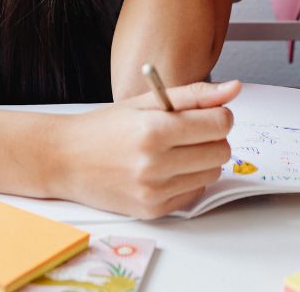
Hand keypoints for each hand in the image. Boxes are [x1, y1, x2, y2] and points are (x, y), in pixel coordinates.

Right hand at [53, 79, 239, 217]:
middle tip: (192, 131)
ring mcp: (154, 192)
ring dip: (203, 159)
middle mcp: (155, 164)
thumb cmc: (106, 126)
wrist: (65, 159)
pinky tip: (168, 168)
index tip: (210, 113)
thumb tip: (234, 89)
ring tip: (177, 149)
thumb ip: (195, 95)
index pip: (219, 124)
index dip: (221, 115)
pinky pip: (194, 194)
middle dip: (214, 137)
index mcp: (155, 129)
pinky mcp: (152, 211)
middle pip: (221, 151)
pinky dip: (189, 179)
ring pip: (212, 174)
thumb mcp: (147, 100)